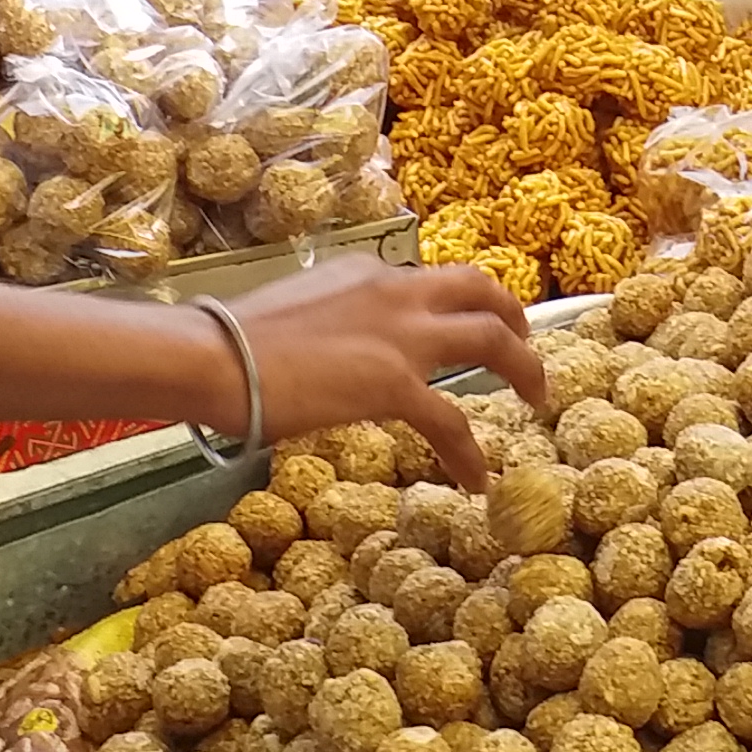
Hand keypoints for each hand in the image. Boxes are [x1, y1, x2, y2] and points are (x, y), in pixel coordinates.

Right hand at [224, 257, 545, 488]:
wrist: (217, 356)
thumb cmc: (231, 341)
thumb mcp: (294, 309)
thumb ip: (328, 321)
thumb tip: (324, 349)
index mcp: (366, 273)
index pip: (425, 282)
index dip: (453, 304)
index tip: (463, 323)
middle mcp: (394, 291)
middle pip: (478, 288)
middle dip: (511, 314)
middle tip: (524, 344)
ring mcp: (400, 336)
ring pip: (489, 338)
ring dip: (522, 366)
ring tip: (535, 396)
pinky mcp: (394, 383)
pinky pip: (451, 420)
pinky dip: (469, 451)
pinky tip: (476, 478)